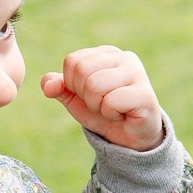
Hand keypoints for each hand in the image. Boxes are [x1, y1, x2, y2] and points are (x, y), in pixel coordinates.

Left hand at [42, 46, 166, 151]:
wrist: (129, 138)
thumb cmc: (103, 113)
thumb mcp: (75, 99)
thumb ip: (58, 87)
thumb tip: (48, 85)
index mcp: (107, 53)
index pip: (73, 61)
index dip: (73, 85)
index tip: (91, 95)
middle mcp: (125, 57)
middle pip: (82, 70)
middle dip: (85, 95)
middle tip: (102, 103)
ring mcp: (138, 74)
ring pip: (94, 85)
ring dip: (97, 106)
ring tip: (112, 109)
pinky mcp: (145, 94)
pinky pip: (111, 101)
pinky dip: (110, 114)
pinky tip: (123, 115)